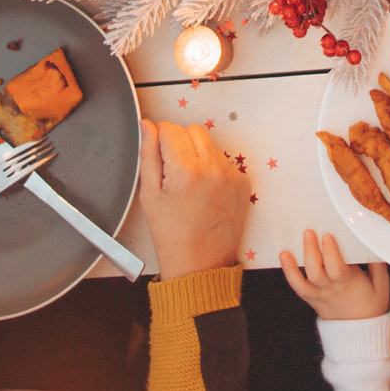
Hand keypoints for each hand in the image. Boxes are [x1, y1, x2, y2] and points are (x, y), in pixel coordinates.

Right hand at [139, 119, 246, 279]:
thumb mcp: (150, 195)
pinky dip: (213, 168)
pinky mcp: (243, 183)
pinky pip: (224, 161)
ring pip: (210, 143)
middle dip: (180, 141)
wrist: (200, 264)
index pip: (170, 129)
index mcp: (186, 170)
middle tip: (172, 168)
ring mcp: (231, 175)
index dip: (159, 136)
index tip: (157, 149)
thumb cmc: (172, 235)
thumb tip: (147, 126)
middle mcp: (212, 168)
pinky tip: (204, 190)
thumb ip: (148, 154)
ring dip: (198, 153)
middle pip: (194, 130)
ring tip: (189, 182)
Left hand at [280, 229, 388, 319]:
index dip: (331, 252)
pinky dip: (289, 273)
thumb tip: (370, 240)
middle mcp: (332, 290)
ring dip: (293, 266)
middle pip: (317, 273)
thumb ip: (377, 262)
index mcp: (350, 284)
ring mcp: (320, 296)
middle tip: (308, 232)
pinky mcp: (312, 300)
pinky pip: (298, 288)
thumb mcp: (382, 284)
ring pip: (303, 283)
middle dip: (311, 252)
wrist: (361, 333)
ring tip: (287, 249)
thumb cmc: (372, 304)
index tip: (327, 235)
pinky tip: (284, 256)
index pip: (337, 269)